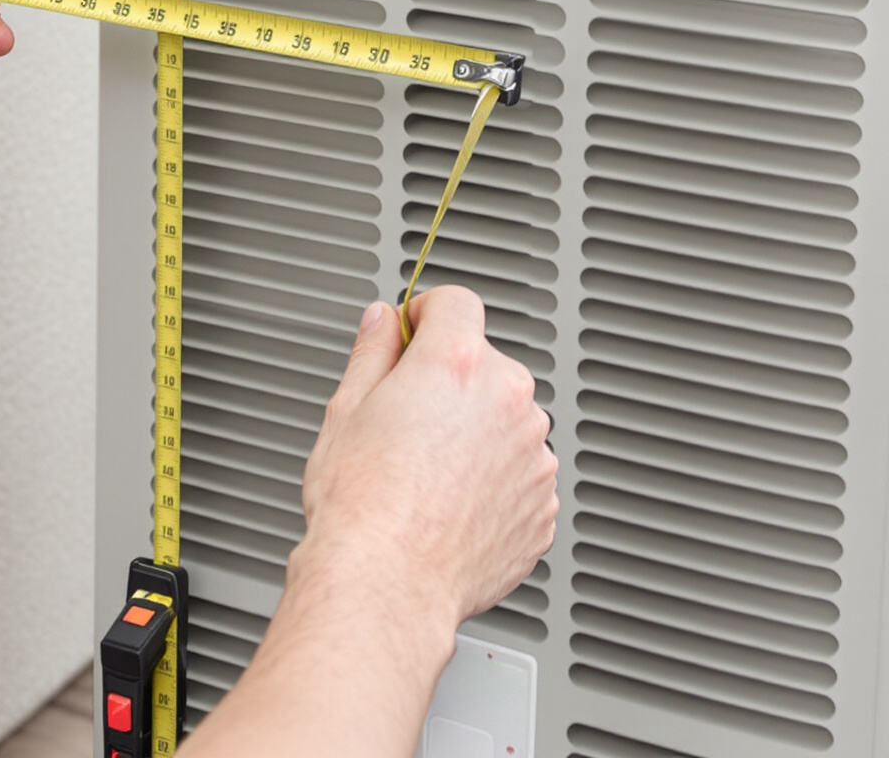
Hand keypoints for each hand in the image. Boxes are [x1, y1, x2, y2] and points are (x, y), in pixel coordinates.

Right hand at [296, 287, 556, 628]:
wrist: (388, 584)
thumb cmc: (362, 507)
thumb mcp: (346, 410)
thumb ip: (373, 352)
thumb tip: (383, 322)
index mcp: (457, 365)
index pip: (456, 303)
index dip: (426, 315)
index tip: (412, 335)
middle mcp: (507, 402)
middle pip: (484, 367)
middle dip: (450, 384)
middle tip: (405, 424)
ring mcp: (532, 456)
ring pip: (505, 425)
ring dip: (476, 437)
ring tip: (426, 476)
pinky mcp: (543, 506)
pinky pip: (518, 478)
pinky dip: (492, 485)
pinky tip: (450, 506)